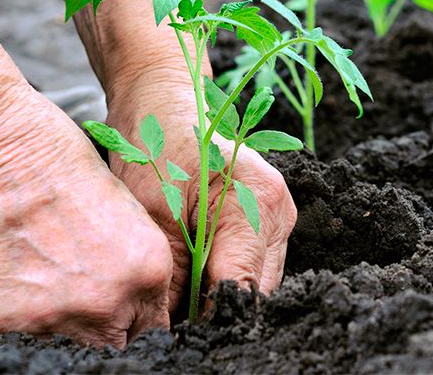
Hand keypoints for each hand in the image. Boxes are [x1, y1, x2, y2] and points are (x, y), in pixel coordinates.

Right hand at [0, 87, 172, 348]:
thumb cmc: (52, 153)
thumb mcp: (120, 203)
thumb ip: (132, 258)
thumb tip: (130, 291)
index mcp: (148, 269)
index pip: (153, 327)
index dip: (135, 319)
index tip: (121, 312)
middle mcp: (108, 302)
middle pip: (113, 343)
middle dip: (101, 325)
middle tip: (77, 293)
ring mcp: (54, 317)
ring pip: (65, 346)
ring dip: (56, 321)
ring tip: (37, 277)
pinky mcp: (0, 321)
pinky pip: (12, 336)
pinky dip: (9, 315)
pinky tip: (4, 276)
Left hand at [105, 74, 296, 315]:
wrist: (163, 99)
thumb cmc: (155, 144)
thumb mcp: (153, 216)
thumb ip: (172, 278)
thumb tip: (172, 330)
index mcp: (258, 203)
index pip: (241, 289)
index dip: (207, 319)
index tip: (174, 333)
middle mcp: (279, 211)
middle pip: (256, 292)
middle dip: (215, 311)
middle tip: (171, 320)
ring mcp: (278, 215)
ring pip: (256, 283)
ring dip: (219, 295)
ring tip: (179, 297)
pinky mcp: (267, 219)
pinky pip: (251, 265)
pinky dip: (222, 276)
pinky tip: (192, 274)